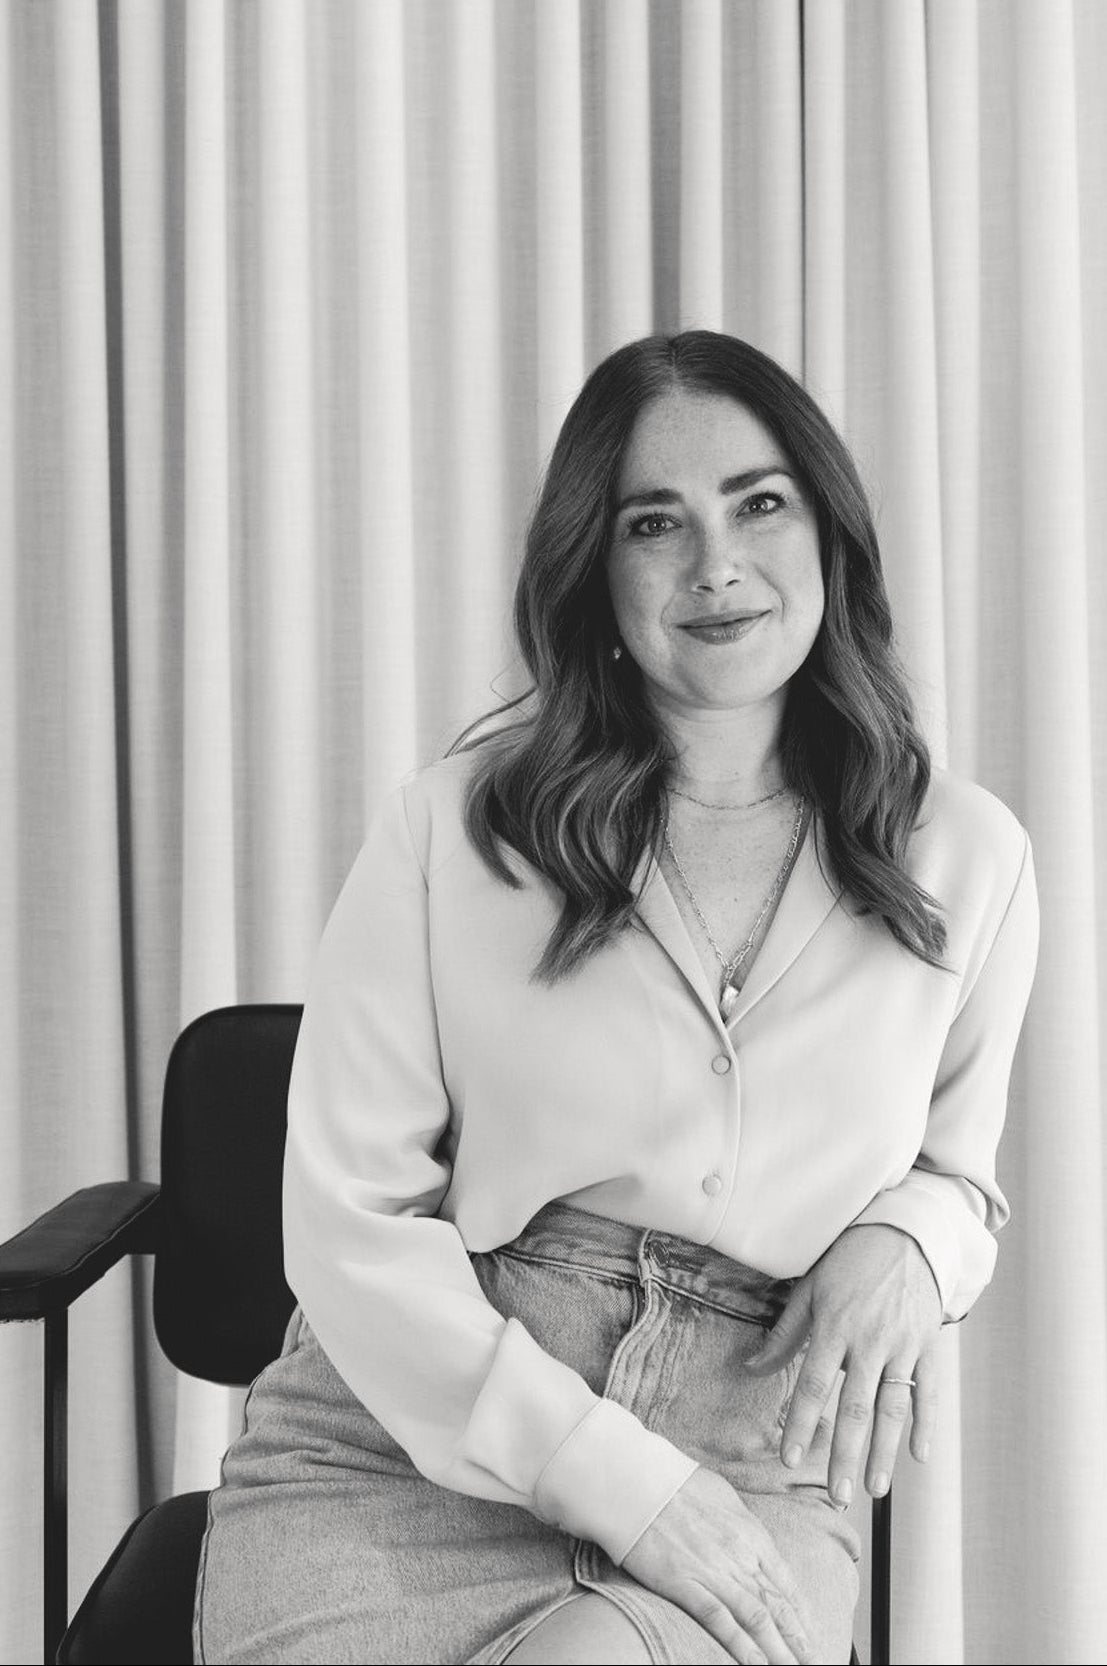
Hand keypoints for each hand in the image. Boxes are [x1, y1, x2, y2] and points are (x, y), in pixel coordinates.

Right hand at [621, 1466, 823, 1664]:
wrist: (639, 1480)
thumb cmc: (677, 1482)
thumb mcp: (724, 1497)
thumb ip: (741, 1525)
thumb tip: (751, 1540)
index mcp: (751, 1533)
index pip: (785, 1582)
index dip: (801, 1614)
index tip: (810, 1636)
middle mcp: (739, 1556)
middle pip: (776, 1605)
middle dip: (798, 1640)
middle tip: (815, 1663)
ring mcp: (713, 1571)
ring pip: (756, 1618)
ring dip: (778, 1651)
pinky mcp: (684, 1584)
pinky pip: (719, 1620)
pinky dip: (740, 1646)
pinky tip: (756, 1664)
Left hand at [745, 1225, 941, 1508]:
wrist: (904, 1233)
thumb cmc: (848, 1262)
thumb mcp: (811, 1289)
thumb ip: (785, 1334)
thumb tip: (751, 1369)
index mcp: (834, 1325)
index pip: (814, 1383)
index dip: (802, 1422)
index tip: (791, 1459)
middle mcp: (870, 1339)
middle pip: (856, 1406)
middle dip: (845, 1454)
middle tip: (838, 1496)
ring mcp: (903, 1344)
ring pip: (893, 1407)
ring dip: (884, 1451)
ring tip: (875, 1489)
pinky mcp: (928, 1344)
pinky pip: (928, 1390)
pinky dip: (925, 1423)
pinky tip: (919, 1456)